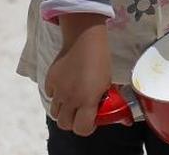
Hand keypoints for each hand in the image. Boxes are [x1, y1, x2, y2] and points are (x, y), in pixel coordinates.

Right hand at [45, 13, 111, 136]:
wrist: (84, 39)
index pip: (81, 129)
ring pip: (55, 112)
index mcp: (87, 100)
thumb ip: (106, 100)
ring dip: (63, 110)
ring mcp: (58, 90)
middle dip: (72, 122)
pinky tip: (65, 86)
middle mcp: (70, 98)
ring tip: (72, 100)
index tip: (91, 121)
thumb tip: (118, 115)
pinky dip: (56, 95)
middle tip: (80, 113)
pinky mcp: (50, 79)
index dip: (86, 128)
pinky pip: (50, 95)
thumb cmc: (101, 60)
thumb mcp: (108, 82)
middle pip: (64, 125)